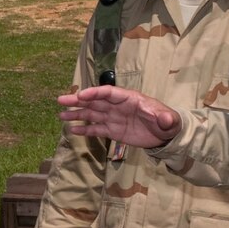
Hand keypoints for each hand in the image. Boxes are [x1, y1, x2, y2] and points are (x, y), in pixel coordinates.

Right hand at [58, 85, 180, 147]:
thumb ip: (164, 118)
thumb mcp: (167, 119)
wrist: (166, 135)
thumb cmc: (167, 122)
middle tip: (61, 100)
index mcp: (128, 98)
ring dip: (77, 114)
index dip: (94, 93)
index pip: (108, 93)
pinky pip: (96, 129)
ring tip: (61, 115)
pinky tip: (72, 130)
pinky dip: (85, 129)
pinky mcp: (113, 131)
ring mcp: (114, 118)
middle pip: (95, 101)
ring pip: (92, 114)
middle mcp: (117, 106)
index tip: (80, 96)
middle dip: (78, 100)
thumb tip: (165, 119)